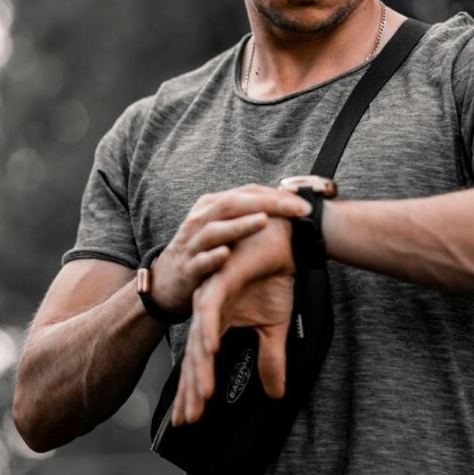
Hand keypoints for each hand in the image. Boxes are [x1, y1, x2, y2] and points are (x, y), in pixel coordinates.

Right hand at [149, 184, 309, 315]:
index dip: (276, 195)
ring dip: (240, 225)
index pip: (247, 193)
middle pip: (233, 204)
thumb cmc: (205, 250)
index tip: (306, 204)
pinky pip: (200, 262)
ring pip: (215, 230)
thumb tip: (288, 202)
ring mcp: (192, 244)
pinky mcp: (187, 270)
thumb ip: (249, 214)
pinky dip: (212, 257)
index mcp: (212, 206)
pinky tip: (226, 254)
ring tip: (264, 221)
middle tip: (297, 208)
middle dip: (268, 204)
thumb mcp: (223, 227)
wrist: (167, 281)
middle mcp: (201, 219)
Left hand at [172, 217, 295, 424]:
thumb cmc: (275, 276)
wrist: (286, 240)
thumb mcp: (276, 325)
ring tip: (201, 397)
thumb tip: (276, 395)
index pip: (201, 361)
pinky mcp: (221, 278)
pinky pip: (212, 307)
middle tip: (187, 419)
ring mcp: (211, 294)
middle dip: (191, 388)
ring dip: (200, 367)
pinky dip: (210, 328)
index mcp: (217, 320)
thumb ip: (270, 358)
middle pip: (194, 356)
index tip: (188, 420)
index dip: (194, 390)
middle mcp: (208, 310)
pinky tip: (209, 350)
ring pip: (200, 337)